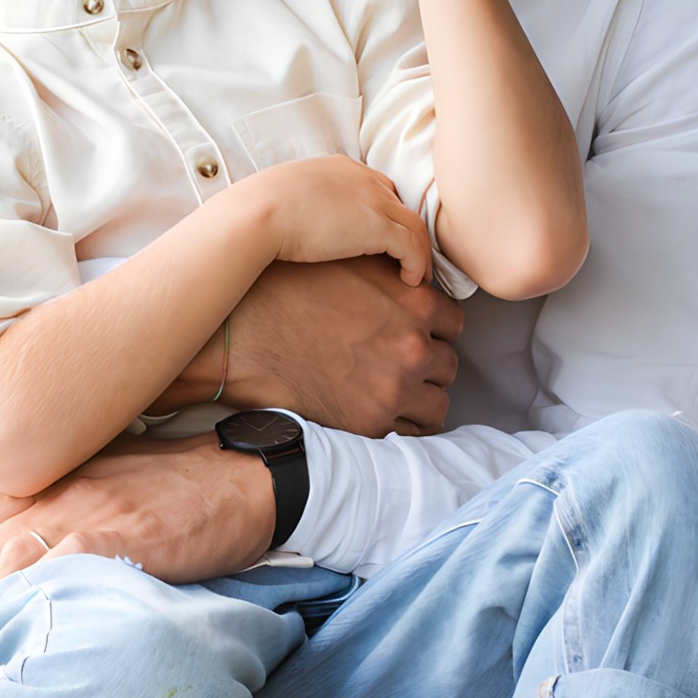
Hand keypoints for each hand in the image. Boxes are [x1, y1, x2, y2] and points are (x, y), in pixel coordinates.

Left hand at [0, 440, 278, 608]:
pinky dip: (41, 597)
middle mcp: (62, 492)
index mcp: (53, 479)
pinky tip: (38, 630)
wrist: (243, 479)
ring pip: (13, 557)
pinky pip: (64, 565)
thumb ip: (33, 483)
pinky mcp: (123, 536)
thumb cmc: (175, 480)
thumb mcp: (97, 467)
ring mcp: (91, 511)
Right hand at [223, 252, 462, 434]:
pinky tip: (385, 415)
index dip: (433, 329)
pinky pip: (412, 434)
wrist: (244, 337)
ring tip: (395, 393)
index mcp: (414, 301)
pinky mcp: (372, 423)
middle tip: (401, 365)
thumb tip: (414, 275)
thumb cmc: (288, 291)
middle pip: (448, 364)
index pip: (453, 322)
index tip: (416, 334)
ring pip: (438, 402)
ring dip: (421, 397)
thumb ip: (393, 273)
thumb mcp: (351, 263)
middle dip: (428, 365)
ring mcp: (395, 388)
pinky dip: (404, 426)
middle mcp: (413, 346)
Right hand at [247, 154, 429, 285]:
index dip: (386, 217)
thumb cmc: (259, 211)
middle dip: (408, 235)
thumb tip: (299, 224)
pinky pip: (413, 246)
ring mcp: (373, 200)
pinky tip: (409, 281)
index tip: (386, 243)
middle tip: (409, 261)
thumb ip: (304, 202)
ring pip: (415, 227)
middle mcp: (364, 179)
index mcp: (342, 169)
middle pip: (401, 207)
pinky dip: (417, 265)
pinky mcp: (377, 226)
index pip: (379, 190)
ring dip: (419, 253)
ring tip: (416, 277)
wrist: (258, 214)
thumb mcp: (285, 194)